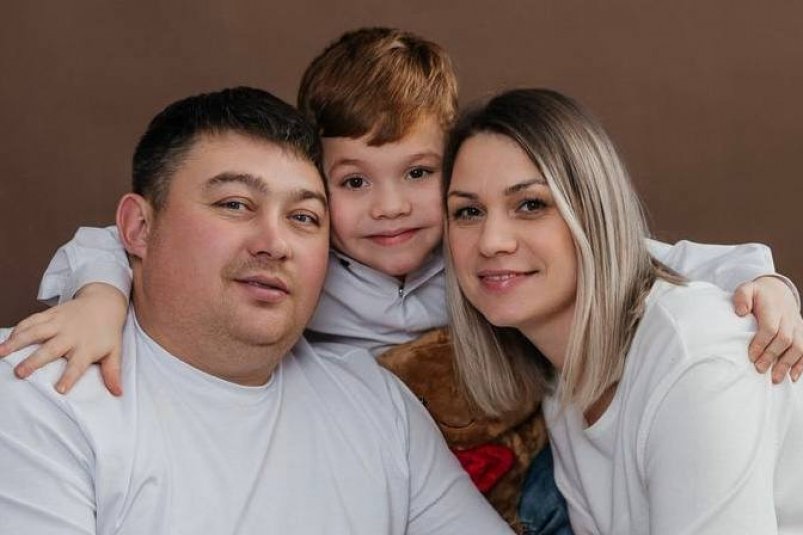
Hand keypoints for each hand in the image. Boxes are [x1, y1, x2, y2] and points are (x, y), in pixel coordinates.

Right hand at [0, 283, 126, 394]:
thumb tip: (118, 393)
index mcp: (87, 347)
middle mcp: (71, 335)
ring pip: (36, 331)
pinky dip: (18, 329)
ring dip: (17, 341)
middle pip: (51, 349)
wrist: (104, 303)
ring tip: (0, 353)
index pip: (78, 365)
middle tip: (20, 373)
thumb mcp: (114, 351)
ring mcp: (59, 323)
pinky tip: (5, 340)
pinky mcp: (51, 314)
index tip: (59, 390)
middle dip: (35, 361)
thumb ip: (113, 372)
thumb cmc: (107, 332)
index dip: (70, 377)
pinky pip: (32, 320)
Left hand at [733, 276, 802, 382]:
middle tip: (759, 369)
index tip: (751, 356)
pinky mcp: (802, 333)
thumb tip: (740, 312)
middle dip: (772, 356)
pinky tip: (792, 377)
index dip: (762, 343)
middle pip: (785, 340)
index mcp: (774, 308)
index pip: (770, 328)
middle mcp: (789, 318)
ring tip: (774, 378)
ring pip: (798, 347)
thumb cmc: (757, 294)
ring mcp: (797, 326)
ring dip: (787, 364)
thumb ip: (742, 297)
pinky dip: (801, 364)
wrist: (778, 290)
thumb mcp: (746, 289)